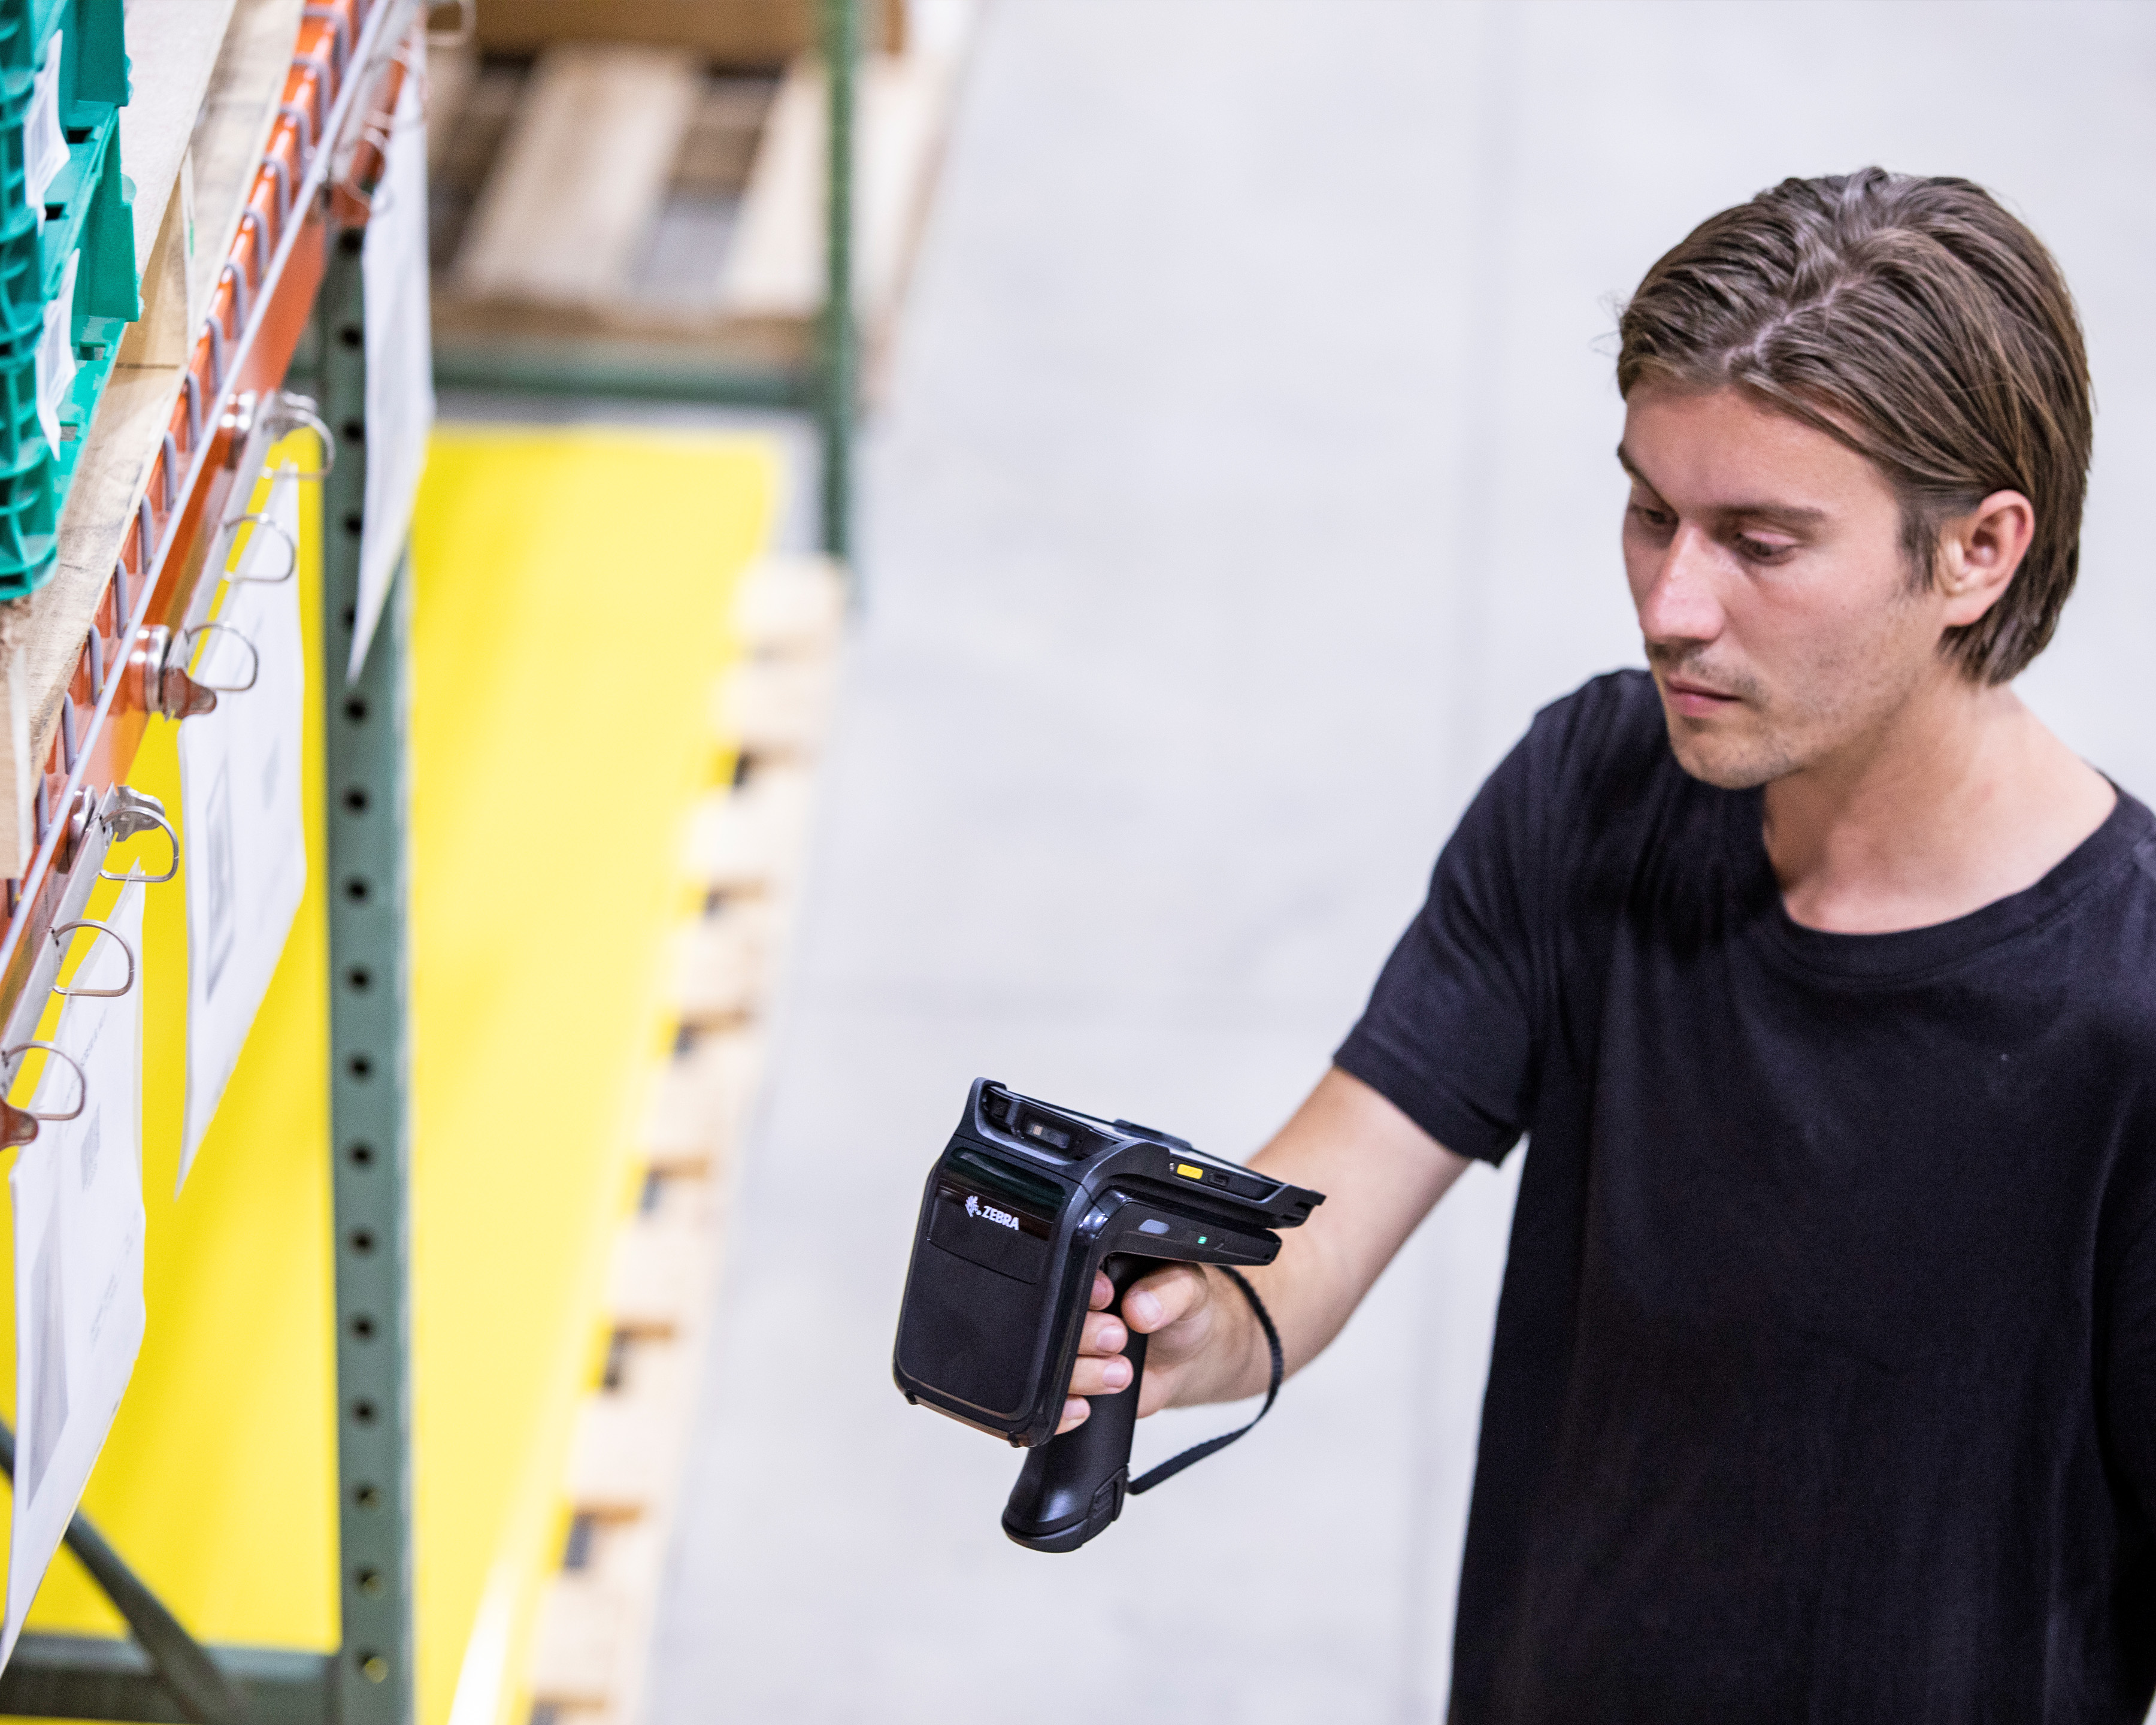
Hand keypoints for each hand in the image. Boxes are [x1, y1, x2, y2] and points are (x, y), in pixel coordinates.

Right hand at [1056, 1263, 1220, 1433]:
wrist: (1187, 1361)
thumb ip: (1170, 1290)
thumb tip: (1139, 1307)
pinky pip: (1049, 1405)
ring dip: (1082, 1374)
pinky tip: (1086, 1406)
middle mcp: (1071, 1315)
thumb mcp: (1188, 1289)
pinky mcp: (1071, 1389)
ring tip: (1121, 1372)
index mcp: (1092, 1276)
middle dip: (1083, 1335)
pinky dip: (1062, 1410)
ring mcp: (1068, 1353)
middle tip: (1118, 1336)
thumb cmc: (1184, 1316)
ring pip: (1047, 1367)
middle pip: (1050, 1325)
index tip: (1107, 1298)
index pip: (1065, 1277)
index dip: (1082, 1292)